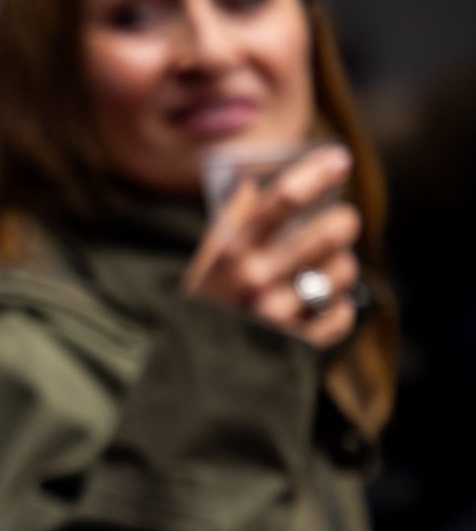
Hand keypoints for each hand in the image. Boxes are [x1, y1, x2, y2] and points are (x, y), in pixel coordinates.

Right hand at [182, 143, 362, 351]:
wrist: (187, 371)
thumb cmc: (202, 306)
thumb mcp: (205, 259)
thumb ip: (231, 221)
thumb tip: (256, 179)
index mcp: (229, 251)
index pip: (283, 198)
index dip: (318, 172)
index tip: (339, 159)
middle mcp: (255, 279)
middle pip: (331, 230)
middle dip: (344, 220)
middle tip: (340, 222)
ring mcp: (278, 313)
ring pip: (343, 271)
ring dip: (338, 269)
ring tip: (318, 275)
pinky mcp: (298, 344)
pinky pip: (342, 314)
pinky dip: (337, 309)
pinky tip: (319, 307)